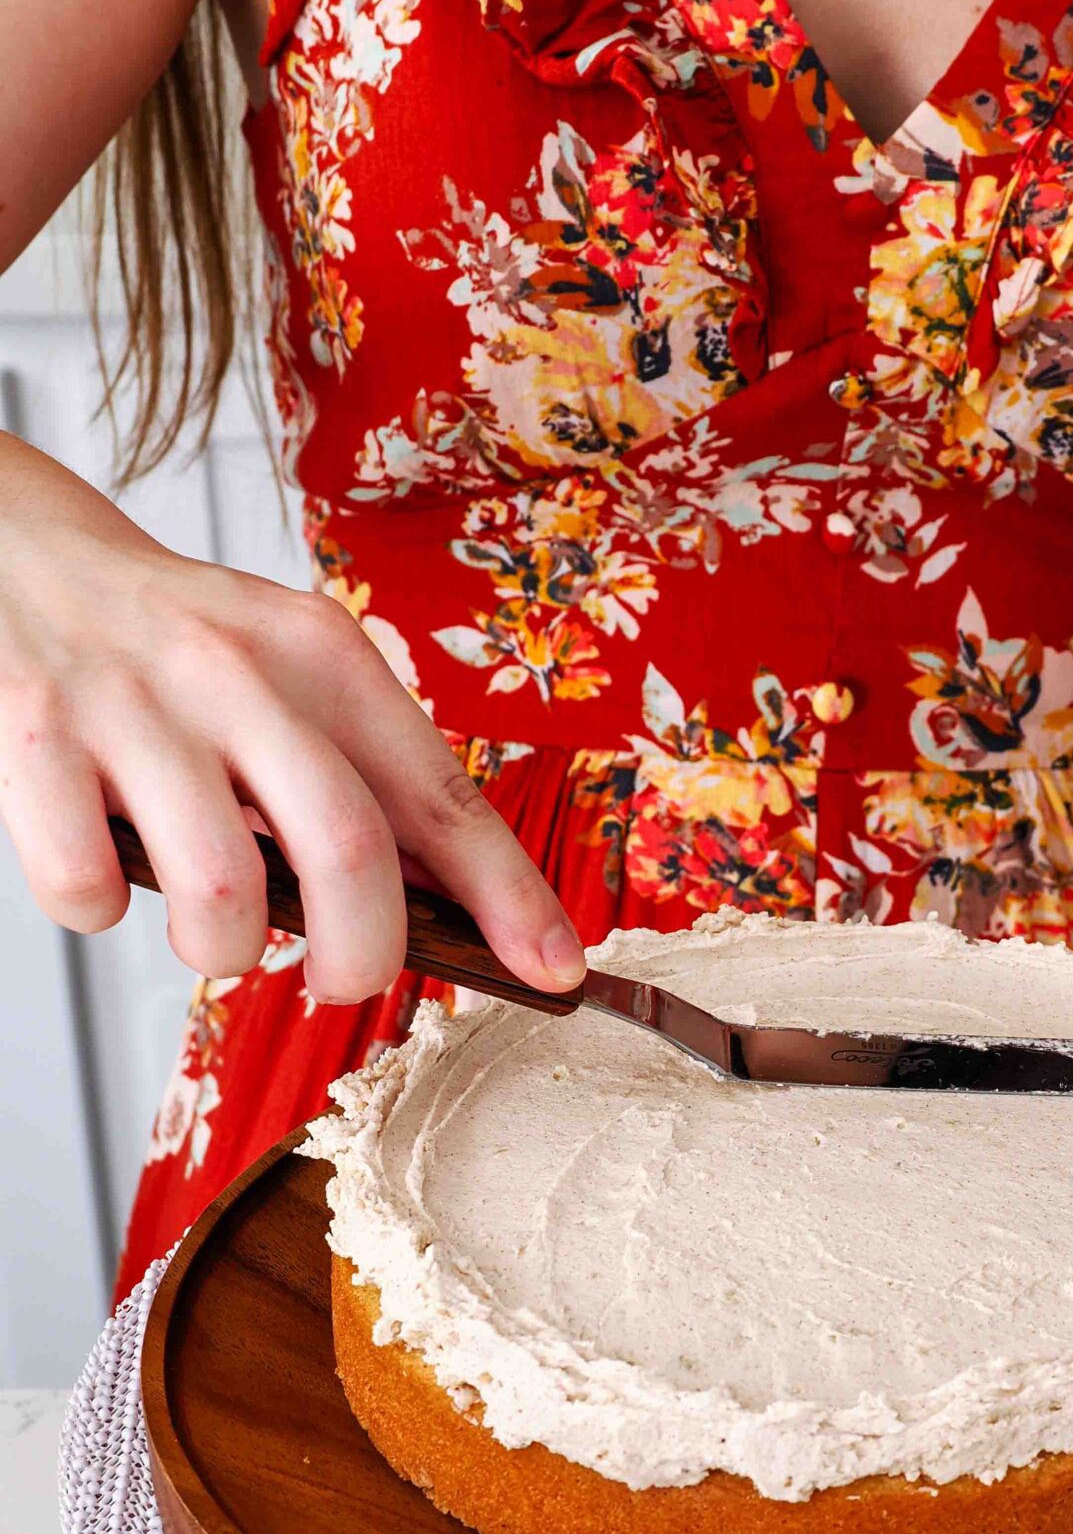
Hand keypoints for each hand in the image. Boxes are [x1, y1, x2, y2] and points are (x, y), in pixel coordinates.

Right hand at [0, 438, 584, 1002]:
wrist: (20, 554)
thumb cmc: (173, 647)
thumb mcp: (287, 676)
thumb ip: (357, 775)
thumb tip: (448, 909)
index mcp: (324, 657)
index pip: (441, 797)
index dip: (509, 899)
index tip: (558, 973)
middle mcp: (239, 671)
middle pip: (350, 853)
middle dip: (362, 957)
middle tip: (339, 980)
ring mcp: (133, 702)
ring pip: (223, 896)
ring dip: (223, 954)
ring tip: (206, 928)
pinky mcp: (31, 736)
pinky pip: (87, 887)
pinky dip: (97, 912)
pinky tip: (104, 871)